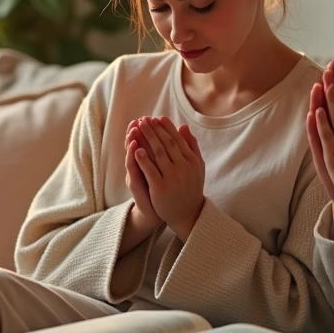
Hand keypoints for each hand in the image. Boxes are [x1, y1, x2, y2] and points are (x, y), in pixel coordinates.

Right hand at [125, 120, 160, 233]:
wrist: (156, 212)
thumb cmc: (161, 189)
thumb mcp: (165, 169)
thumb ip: (167, 153)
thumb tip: (172, 134)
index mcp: (146, 161)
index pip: (143, 141)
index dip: (143, 130)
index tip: (144, 118)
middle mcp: (138, 166)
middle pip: (135, 145)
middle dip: (136, 132)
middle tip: (136, 121)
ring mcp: (135, 174)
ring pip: (131, 154)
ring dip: (131, 141)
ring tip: (133, 130)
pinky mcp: (134, 184)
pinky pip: (132, 169)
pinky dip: (132, 158)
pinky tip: (134, 148)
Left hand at [134, 116, 204, 239]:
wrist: (187, 214)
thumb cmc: (191, 188)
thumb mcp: (197, 167)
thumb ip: (191, 146)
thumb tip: (183, 126)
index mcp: (192, 161)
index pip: (177, 140)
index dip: (167, 128)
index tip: (158, 118)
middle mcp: (184, 168)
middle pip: (166, 144)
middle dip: (155, 130)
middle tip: (145, 119)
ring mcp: (172, 178)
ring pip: (157, 154)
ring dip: (147, 138)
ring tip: (139, 128)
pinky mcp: (160, 188)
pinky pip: (150, 170)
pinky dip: (143, 159)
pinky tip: (136, 148)